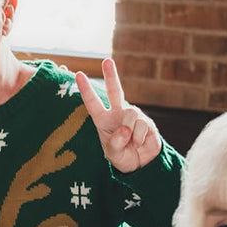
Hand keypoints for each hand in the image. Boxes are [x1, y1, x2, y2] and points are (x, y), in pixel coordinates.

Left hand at [75, 58, 161, 172]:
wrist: (141, 165)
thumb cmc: (122, 157)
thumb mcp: (113, 154)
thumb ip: (115, 143)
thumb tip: (125, 129)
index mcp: (103, 119)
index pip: (93, 102)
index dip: (86, 89)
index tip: (79, 74)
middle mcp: (117, 114)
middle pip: (114, 90)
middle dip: (111, 75)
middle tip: (107, 60)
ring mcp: (133, 116)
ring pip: (131, 115)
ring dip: (130, 132)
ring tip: (131, 143)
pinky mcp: (147, 122)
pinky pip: (142, 125)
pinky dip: (139, 138)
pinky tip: (139, 144)